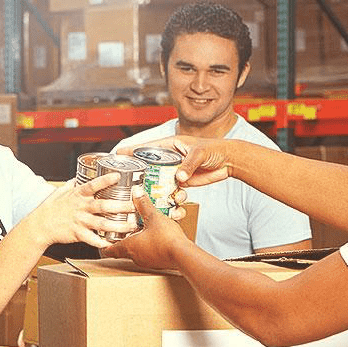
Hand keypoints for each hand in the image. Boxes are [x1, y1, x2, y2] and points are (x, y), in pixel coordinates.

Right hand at [23, 173, 137, 248]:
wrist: (40, 225)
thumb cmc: (52, 207)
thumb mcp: (62, 191)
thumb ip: (74, 184)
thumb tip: (81, 175)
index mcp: (78, 195)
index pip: (93, 185)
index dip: (105, 180)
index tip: (118, 176)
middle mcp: (80, 207)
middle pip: (103, 206)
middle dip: (121, 206)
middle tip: (135, 206)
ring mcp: (79, 221)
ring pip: (102, 224)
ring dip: (118, 226)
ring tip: (131, 227)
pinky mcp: (77, 233)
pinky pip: (92, 239)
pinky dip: (102, 242)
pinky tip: (113, 244)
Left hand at [102, 186, 189, 269]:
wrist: (183, 254)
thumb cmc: (166, 239)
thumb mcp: (153, 217)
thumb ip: (144, 205)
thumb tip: (137, 193)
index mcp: (129, 247)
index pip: (110, 250)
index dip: (105, 245)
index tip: (102, 241)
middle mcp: (136, 257)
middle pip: (123, 250)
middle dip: (123, 240)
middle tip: (122, 232)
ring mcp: (147, 261)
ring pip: (137, 252)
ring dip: (138, 242)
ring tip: (141, 232)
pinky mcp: (158, 263)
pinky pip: (150, 254)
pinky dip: (150, 246)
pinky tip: (156, 238)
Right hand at [114, 136, 230, 187]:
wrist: (229, 161)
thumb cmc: (214, 149)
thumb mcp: (199, 154)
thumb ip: (188, 165)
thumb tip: (179, 179)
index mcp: (170, 145)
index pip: (147, 148)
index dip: (132, 151)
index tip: (117, 154)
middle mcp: (170, 158)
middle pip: (149, 167)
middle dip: (142, 176)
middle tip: (133, 185)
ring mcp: (175, 171)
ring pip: (160, 182)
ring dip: (159, 191)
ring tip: (162, 195)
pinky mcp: (183, 182)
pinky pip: (173, 191)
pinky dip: (173, 198)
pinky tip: (178, 201)